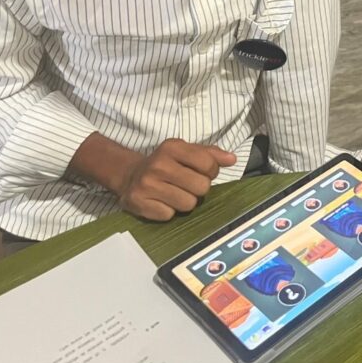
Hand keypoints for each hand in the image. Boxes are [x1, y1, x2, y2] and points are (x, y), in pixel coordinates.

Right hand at [116, 138, 236, 220]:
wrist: (130, 175)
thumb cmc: (166, 163)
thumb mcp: (187, 152)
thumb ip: (211, 154)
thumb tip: (232, 159)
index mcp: (173, 147)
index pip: (209, 164)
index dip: (210, 172)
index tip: (200, 172)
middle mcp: (158, 164)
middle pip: (201, 187)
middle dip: (198, 189)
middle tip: (187, 185)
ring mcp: (147, 184)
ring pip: (188, 204)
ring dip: (185, 201)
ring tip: (174, 193)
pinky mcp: (139, 202)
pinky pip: (169, 215)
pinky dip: (168, 211)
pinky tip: (161, 201)